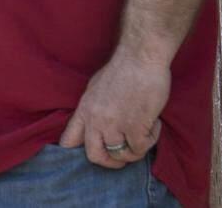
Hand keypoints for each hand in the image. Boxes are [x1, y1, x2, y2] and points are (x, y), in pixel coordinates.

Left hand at [59, 49, 168, 167]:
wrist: (139, 58)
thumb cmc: (121, 70)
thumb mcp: (94, 89)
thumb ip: (92, 110)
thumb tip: (93, 127)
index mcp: (83, 110)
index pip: (68, 141)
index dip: (75, 153)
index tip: (91, 151)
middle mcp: (95, 120)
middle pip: (94, 156)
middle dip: (110, 162)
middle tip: (122, 156)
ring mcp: (114, 124)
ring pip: (120, 156)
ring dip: (134, 150)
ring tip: (142, 134)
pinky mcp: (135, 126)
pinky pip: (140, 148)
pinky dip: (150, 141)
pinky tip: (154, 126)